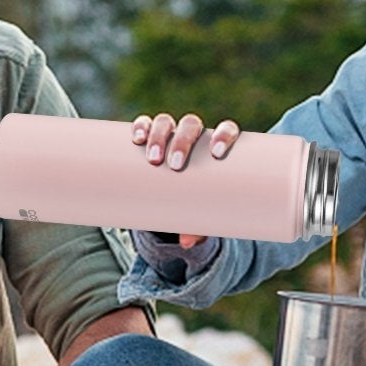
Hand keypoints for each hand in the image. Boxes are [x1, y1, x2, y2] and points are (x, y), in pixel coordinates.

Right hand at [130, 112, 240, 246]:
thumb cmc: (196, 202)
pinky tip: (138, 138)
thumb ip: (198, 226)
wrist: (174, 194)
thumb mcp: (201, 214)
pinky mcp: (149, 137)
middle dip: (182, 141)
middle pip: (191, 125)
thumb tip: (186, 242)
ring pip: (166, 122)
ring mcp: (171, 133)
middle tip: (175, 165)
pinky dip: (141, 127)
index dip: (224, 135)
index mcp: (215, 146)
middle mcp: (194, 135)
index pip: (227, 130)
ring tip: (153, 159)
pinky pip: (144, 123)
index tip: (217, 153)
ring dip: (159, 136)